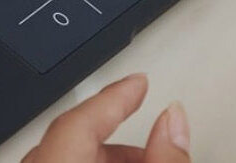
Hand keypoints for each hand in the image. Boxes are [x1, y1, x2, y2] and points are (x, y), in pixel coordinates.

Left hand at [23, 74, 189, 162]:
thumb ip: (163, 156)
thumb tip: (174, 119)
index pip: (79, 120)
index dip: (114, 96)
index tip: (139, 81)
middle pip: (70, 137)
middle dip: (116, 135)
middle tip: (156, 140)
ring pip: (62, 156)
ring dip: (105, 156)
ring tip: (147, 161)